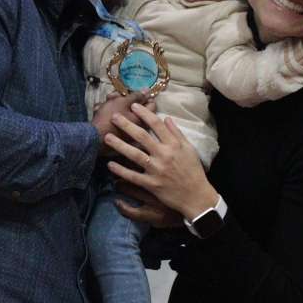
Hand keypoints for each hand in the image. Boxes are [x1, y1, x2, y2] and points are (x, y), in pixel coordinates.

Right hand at [92, 90, 156, 155]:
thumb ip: (137, 96)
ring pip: (122, 112)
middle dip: (122, 99)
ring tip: (103, 103)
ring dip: (112, 105)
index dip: (142, 95)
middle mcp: (138, 127)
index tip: (131, 92)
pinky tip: (97, 111)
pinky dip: (107, 114)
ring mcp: (127, 131)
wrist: (94, 137)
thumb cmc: (111, 117)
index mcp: (143, 120)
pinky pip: (115, 120)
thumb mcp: (123, 102)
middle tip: (112, 96)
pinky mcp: (116, 133)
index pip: (151, 103)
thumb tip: (148, 90)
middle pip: (134, 107)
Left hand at [103, 103, 218, 221]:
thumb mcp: (189, 149)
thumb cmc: (193, 171)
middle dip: (127, 125)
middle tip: (113, 116)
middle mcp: (164, 155)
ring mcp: (156, 170)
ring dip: (120, 145)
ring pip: (135, 155)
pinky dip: (121, 170)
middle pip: (142, 137)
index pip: (157, 125)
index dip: (144, 114)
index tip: (133, 106)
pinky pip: (133, 176)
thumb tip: (166, 118)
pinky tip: (110, 164)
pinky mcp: (151, 184)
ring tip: (107, 137)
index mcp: (174, 145)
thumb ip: (177, 133)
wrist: (196, 196)